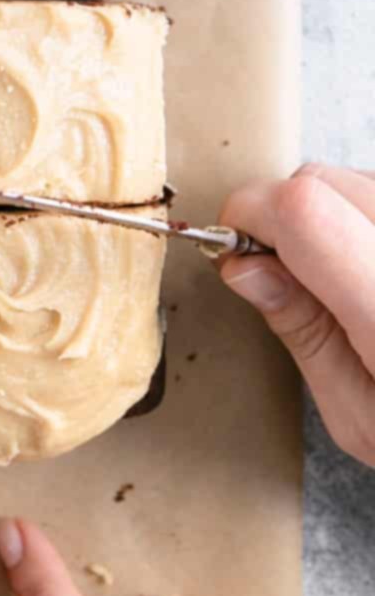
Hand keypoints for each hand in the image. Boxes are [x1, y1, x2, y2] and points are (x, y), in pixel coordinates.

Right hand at [220, 164, 374, 466]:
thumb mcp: (360, 417)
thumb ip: (302, 331)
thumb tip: (242, 264)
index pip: (306, 211)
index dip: (251, 215)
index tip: (235, 248)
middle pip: (323, 181)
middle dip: (283, 215)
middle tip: (285, 274)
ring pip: (357, 178)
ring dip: (329, 213)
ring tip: (345, 281)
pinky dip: (365, 219)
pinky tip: (371, 272)